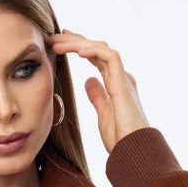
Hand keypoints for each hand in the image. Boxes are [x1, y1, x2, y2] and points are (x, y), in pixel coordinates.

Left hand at [49, 29, 149, 152]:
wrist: (133, 150)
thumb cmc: (121, 137)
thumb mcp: (103, 114)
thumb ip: (97, 96)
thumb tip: (88, 81)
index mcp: (115, 83)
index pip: (96, 58)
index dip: (79, 48)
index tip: (60, 43)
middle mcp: (120, 77)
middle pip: (97, 50)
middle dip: (75, 41)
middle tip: (54, 36)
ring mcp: (123, 78)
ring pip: (101, 49)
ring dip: (79, 44)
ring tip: (58, 43)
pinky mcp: (124, 83)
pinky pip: (110, 57)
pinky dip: (94, 51)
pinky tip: (78, 51)